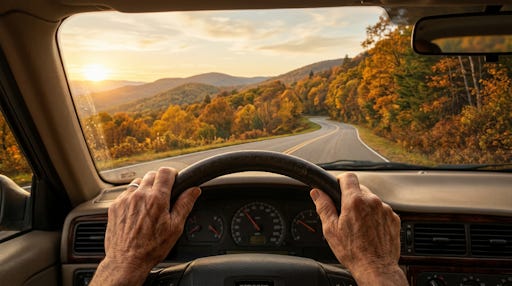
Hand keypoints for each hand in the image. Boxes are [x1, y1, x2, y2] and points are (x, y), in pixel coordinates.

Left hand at [90, 167, 200, 285]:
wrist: (126, 261)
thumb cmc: (151, 248)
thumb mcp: (175, 228)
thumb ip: (185, 204)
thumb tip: (194, 190)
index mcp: (156, 199)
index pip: (165, 172)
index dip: (173, 174)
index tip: (175, 179)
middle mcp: (139, 196)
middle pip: (151, 175)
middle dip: (160, 181)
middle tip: (164, 195)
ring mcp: (125, 200)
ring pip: (137, 183)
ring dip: (145, 188)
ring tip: (149, 204)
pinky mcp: (115, 206)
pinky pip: (126, 193)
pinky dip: (133, 197)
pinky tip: (137, 211)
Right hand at [310, 173, 407, 285]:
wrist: (376, 268)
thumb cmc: (353, 252)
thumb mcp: (331, 229)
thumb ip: (324, 206)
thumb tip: (317, 193)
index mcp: (355, 201)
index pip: (348, 177)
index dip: (340, 180)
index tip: (337, 187)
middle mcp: (373, 201)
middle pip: (359, 189)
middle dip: (351, 198)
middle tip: (345, 214)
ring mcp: (385, 210)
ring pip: (371, 200)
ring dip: (364, 208)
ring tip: (358, 226)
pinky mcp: (394, 218)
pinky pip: (382, 210)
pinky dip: (375, 216)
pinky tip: (369, 230)